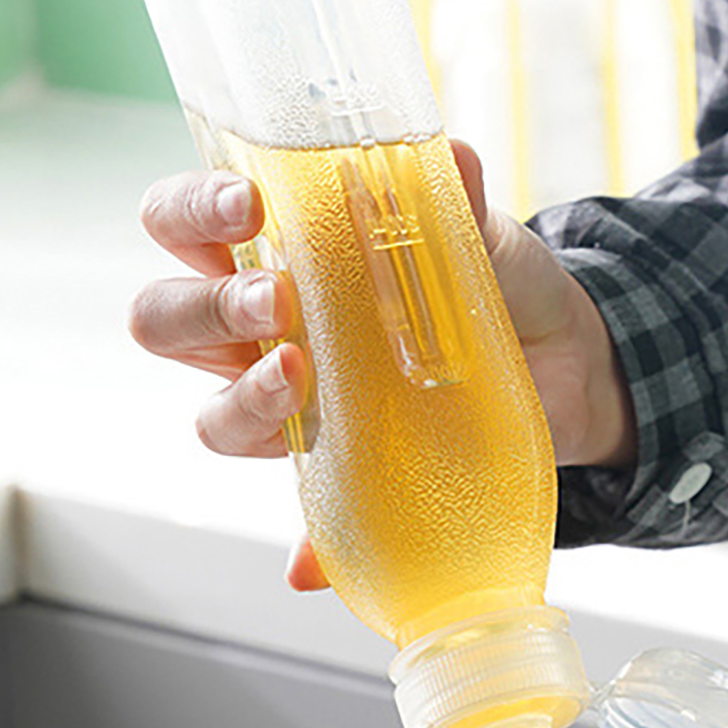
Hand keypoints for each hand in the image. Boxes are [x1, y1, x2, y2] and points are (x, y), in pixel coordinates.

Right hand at [129, 144, 635, 591]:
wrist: (560, 364)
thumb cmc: (492, 283)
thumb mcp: (478, 231)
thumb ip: (454, 198)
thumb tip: (456, 164)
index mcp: (270, 254)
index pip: (180, 227)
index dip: (188, 215)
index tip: (246, 207)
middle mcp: (259, 333)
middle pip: (167, 322)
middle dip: (210, 308)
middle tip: (281, 300)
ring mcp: (292, 409)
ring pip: (213, 417)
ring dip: (244, 401)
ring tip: (300, 376)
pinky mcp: (338, 475)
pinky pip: (303, 519)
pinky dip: (304, 547)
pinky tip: (307, 562)